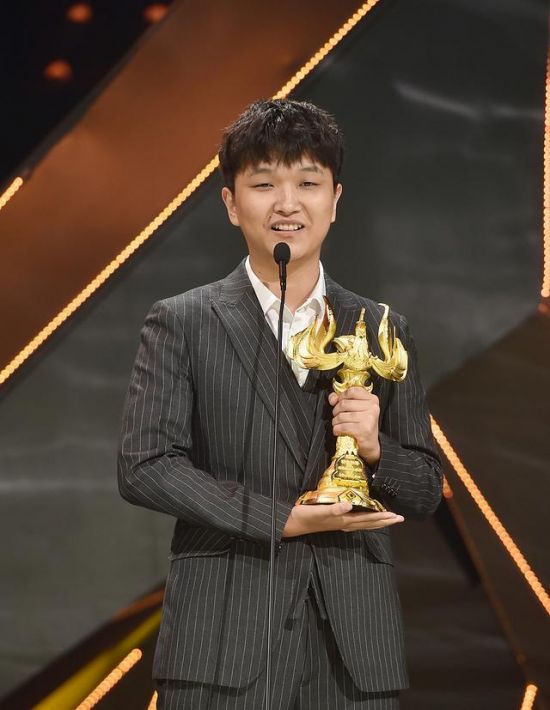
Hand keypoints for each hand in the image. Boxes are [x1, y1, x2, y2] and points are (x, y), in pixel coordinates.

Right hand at [282, 501, 403, 537]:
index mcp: (343, 520)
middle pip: (369, 523)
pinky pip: (356, 522)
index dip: (381, 518)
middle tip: (399, 519)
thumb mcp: (319, 510)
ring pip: (364, 524)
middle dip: (385, 521)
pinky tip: (366, 518)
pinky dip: (365, 520)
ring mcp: (340, 524)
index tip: (395, 516)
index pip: (367, 520)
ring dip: (377, 522)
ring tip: (388, 520)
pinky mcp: (335, 521)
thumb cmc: (305, 515)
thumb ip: (334, 509)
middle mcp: (345, 524)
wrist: (292, 523)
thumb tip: (350, 505)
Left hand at [329, 386, 379, 464]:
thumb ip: (343, 399)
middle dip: (336, 410)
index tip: (338, 402)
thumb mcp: (356, 409)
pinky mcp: (364, 430)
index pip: (353, 390)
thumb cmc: (362, 424)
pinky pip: (343, 426)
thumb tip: (332, 398)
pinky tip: (338, 431)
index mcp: (372, 399)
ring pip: (342, 416)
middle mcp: (372, 407)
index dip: (342, 395)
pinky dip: (337, 429)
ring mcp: (369, 418)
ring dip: (335, 421)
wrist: (371, 444)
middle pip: (345, 403)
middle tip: (337, 416)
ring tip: (337, 424)